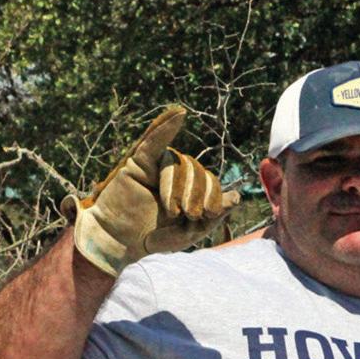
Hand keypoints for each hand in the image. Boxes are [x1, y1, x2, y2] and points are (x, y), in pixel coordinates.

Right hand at [61, 106, 240, 275]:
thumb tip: (238, 196)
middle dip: (198, 194)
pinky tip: (179, 114)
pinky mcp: (138, 163)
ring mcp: (157, 168)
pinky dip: (165, 127)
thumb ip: (215, 213)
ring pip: (179, 164)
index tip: (209, 215)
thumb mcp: (192, 230)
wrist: (121, 244)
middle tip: (189, 215)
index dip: (215, 196)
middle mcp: (176, 176)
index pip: (211, 182)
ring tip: (173, 211)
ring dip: (179, 188)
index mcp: (191, 191)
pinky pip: (154, 142)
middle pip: (197, 170)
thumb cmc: (155, 239)